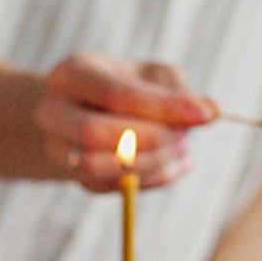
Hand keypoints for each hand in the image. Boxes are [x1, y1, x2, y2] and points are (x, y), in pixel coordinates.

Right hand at [33, 54, 217, 191]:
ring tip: (182, 148)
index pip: (115, 94)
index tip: (205, 114)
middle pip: (92, 134)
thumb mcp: (152, 75)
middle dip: (148, 139)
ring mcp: (58, 149)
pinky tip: (174, 163)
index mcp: (71, 73)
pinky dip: (153, 179)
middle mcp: (53, 111)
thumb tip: (208, 111)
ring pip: (98, 167)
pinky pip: (114, 188)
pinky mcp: (76, 178)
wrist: (92, 113)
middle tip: (184, 136)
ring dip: (150, 163)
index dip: (162, 107)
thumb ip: (177, 89)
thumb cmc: (129, 86)